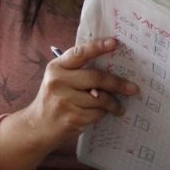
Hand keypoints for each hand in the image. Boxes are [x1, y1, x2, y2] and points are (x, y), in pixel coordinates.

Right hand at [20, 37, 138, 149]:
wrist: (37, 126)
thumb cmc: (55, 98)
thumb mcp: (60, 79)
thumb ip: (79, 71)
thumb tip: (113, 67)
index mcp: (56, 67)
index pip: (79, 53)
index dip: (98, 47)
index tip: (115, 43)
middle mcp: (58, 82)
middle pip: (96, 78)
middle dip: (118, 83)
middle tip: (133, 88)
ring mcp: (63, 101)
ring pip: (100, 99)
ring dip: (113, 103)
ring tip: (118, 106)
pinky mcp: (71, 118)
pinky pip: (97, 113)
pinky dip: (103, 114)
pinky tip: (102, 114)